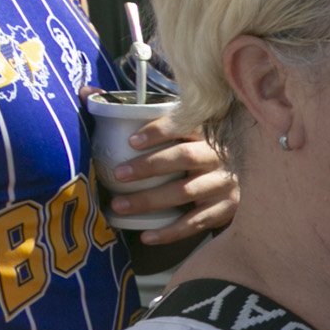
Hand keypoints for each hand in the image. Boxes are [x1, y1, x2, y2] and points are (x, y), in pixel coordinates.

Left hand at [112, 115, 238, 243]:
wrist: (243, 184)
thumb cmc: (192, 152)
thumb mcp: (174, 131)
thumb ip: (132, 112)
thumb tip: (85, 92)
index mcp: (205, 132)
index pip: (185, 124)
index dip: (159, 130)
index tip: (130, 141)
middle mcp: (219, 156)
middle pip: (185, 158)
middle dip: (149, 166)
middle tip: (118, 175)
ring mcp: (225, 184)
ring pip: (187, 192)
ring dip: (151, 200)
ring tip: (118, 206)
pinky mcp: (226, 211)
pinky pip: (196, 223)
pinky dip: (171, 232)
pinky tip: (146, 236)